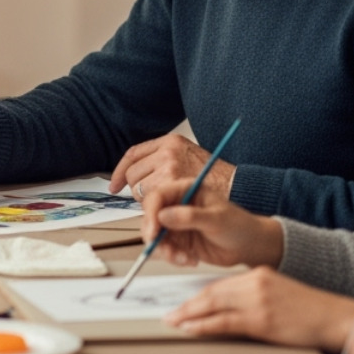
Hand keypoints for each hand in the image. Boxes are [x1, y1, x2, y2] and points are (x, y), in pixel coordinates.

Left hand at [111, 133, 233, 203]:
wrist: (238, 189)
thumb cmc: (216, 179)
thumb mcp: (189, 157)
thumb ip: (164, 160)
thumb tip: (134, 173)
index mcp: (171, 142)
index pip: (133, 154)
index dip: (120, 171)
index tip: (114, 184)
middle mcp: (168, 152)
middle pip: (133, 173)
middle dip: (136, 189)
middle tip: (150, 199)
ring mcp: (170, 168)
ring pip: (139, 190)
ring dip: (147, 200)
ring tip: (166, 204)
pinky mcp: (174, 187)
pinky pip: (150, 201)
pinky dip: (154, 210)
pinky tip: (168, 211)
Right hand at [139, 180, 282, 268]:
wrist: (250, 246)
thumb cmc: (239, 226)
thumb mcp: (217, 219)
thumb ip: (190, 217)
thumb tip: (163, 215)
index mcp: (186, 190)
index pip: (158, 196)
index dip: (151, 213)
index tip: (154, 230)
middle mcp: (177, 205)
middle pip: (151, 216)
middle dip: (154, 234)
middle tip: (161, 247)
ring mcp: (176, 224)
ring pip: (156, 236)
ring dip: (165, 250)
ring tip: (184, 258)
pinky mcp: (178, 241)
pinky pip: (165, 250)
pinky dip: (174, 257)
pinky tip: (190, 260)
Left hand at [165, 267, 353, 350]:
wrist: (337, 318)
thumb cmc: (313, 311)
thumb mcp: (279, 294)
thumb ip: (253, 297)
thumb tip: (226, 311)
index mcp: (259, 274)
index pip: (220, 285)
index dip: (198, 296)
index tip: (184, 305)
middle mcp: (255, 283)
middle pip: (211, 292)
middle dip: (187, 305)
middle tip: (170, 314)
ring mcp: (258, 301)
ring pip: (213, 305)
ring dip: (189, 315)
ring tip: (174, 323)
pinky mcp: (262, 320)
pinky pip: (224, 322)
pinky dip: (204, 326)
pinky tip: (191, 330)